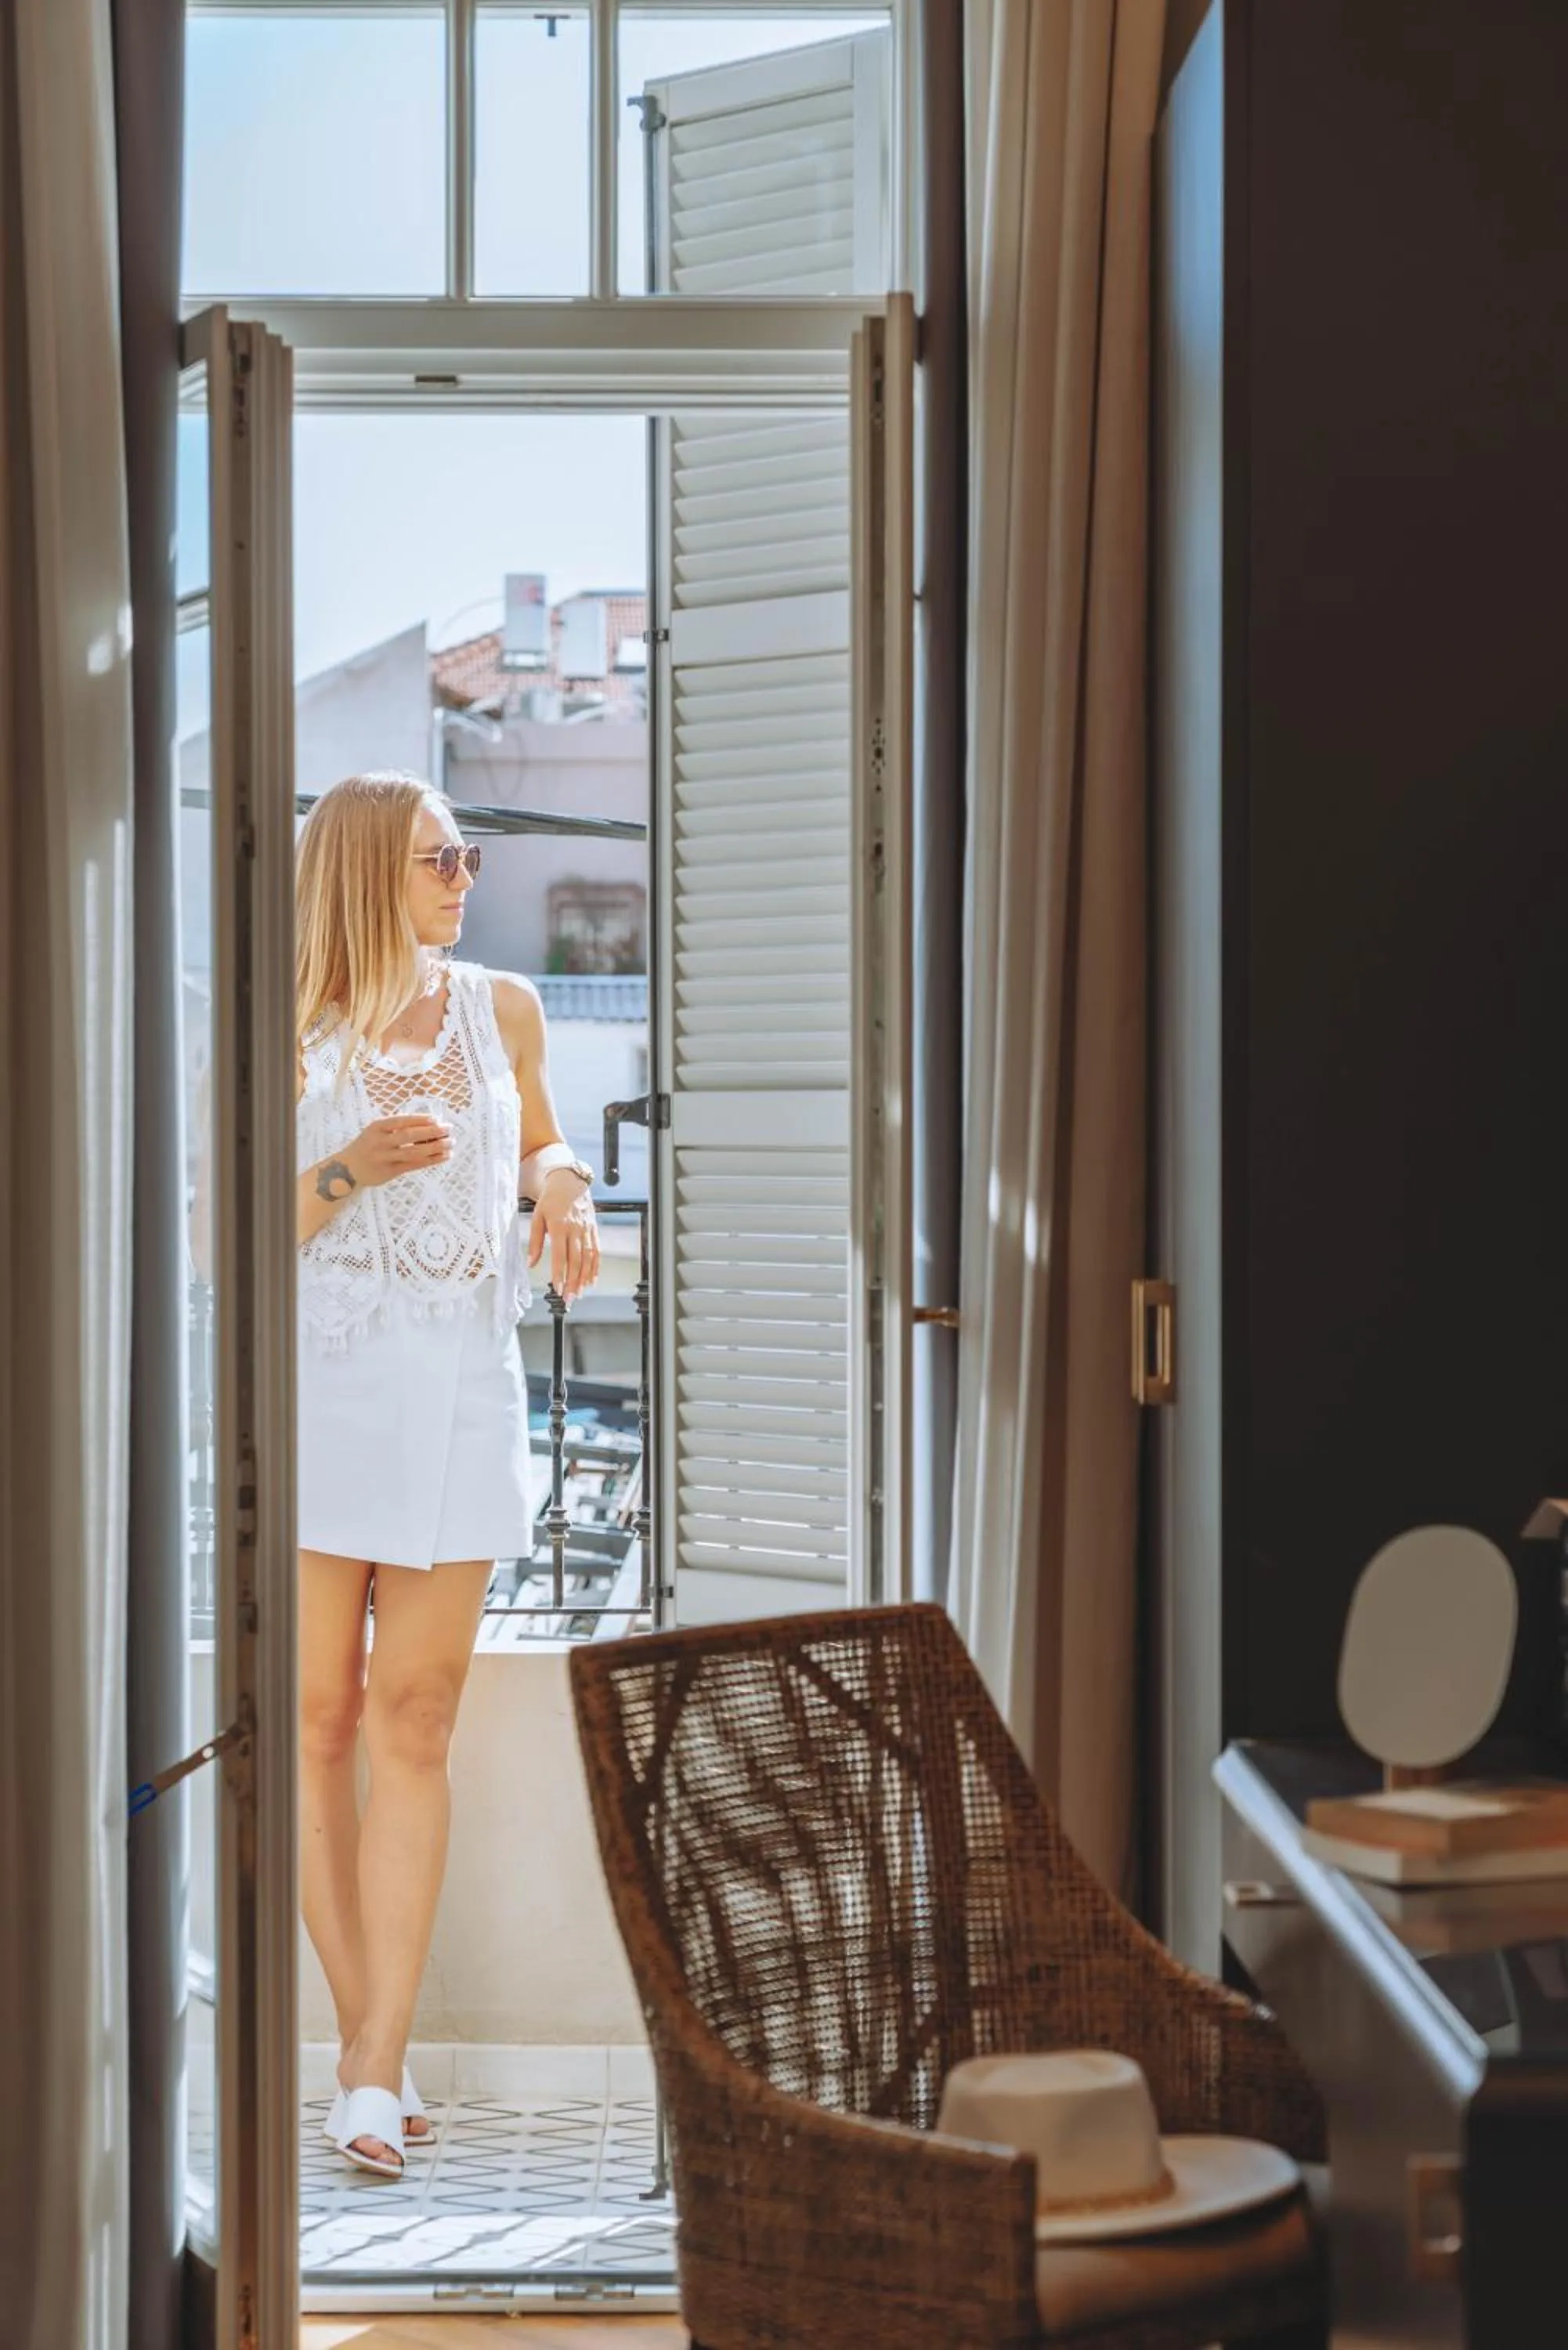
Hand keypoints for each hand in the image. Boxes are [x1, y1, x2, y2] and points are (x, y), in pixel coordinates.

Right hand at [340, 1115, 451, 1190]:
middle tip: (448, 1129)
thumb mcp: (376, 1131)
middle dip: (431, 1132)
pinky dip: (430, 1160)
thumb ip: (396, 1127)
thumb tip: (429, 1122)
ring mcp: (384, 1158)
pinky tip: (443, 1157)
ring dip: (434, 1148)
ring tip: (450, 1144)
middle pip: (408, 1136)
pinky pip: (414, 1165)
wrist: (347, 1169)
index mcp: (377, 1127)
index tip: (436, 1119)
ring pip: (413, 1152)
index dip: (419, 1120)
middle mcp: (380, 1142)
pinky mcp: (390, 1172)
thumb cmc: (368, 1146)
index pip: (400, 1121)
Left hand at [527, 1170, 600, 1302]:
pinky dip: (595, 1267)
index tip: (557, 1288)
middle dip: (573, 1281)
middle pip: (576, 1260)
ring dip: (585, 1278)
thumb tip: (530, 1263)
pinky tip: (592, 1280)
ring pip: (588, 1258)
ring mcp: (587, 1230)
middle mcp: (576, 1229)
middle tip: (569, 1298)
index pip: (560, 1254)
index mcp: (559, 1225)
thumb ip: (535, 1241)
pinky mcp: (594, 1230)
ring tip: (579, 1293)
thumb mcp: (537, 1217)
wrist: (570, 1182)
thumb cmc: (551, 1199)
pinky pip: (596, 1251)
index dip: (560, 1273)